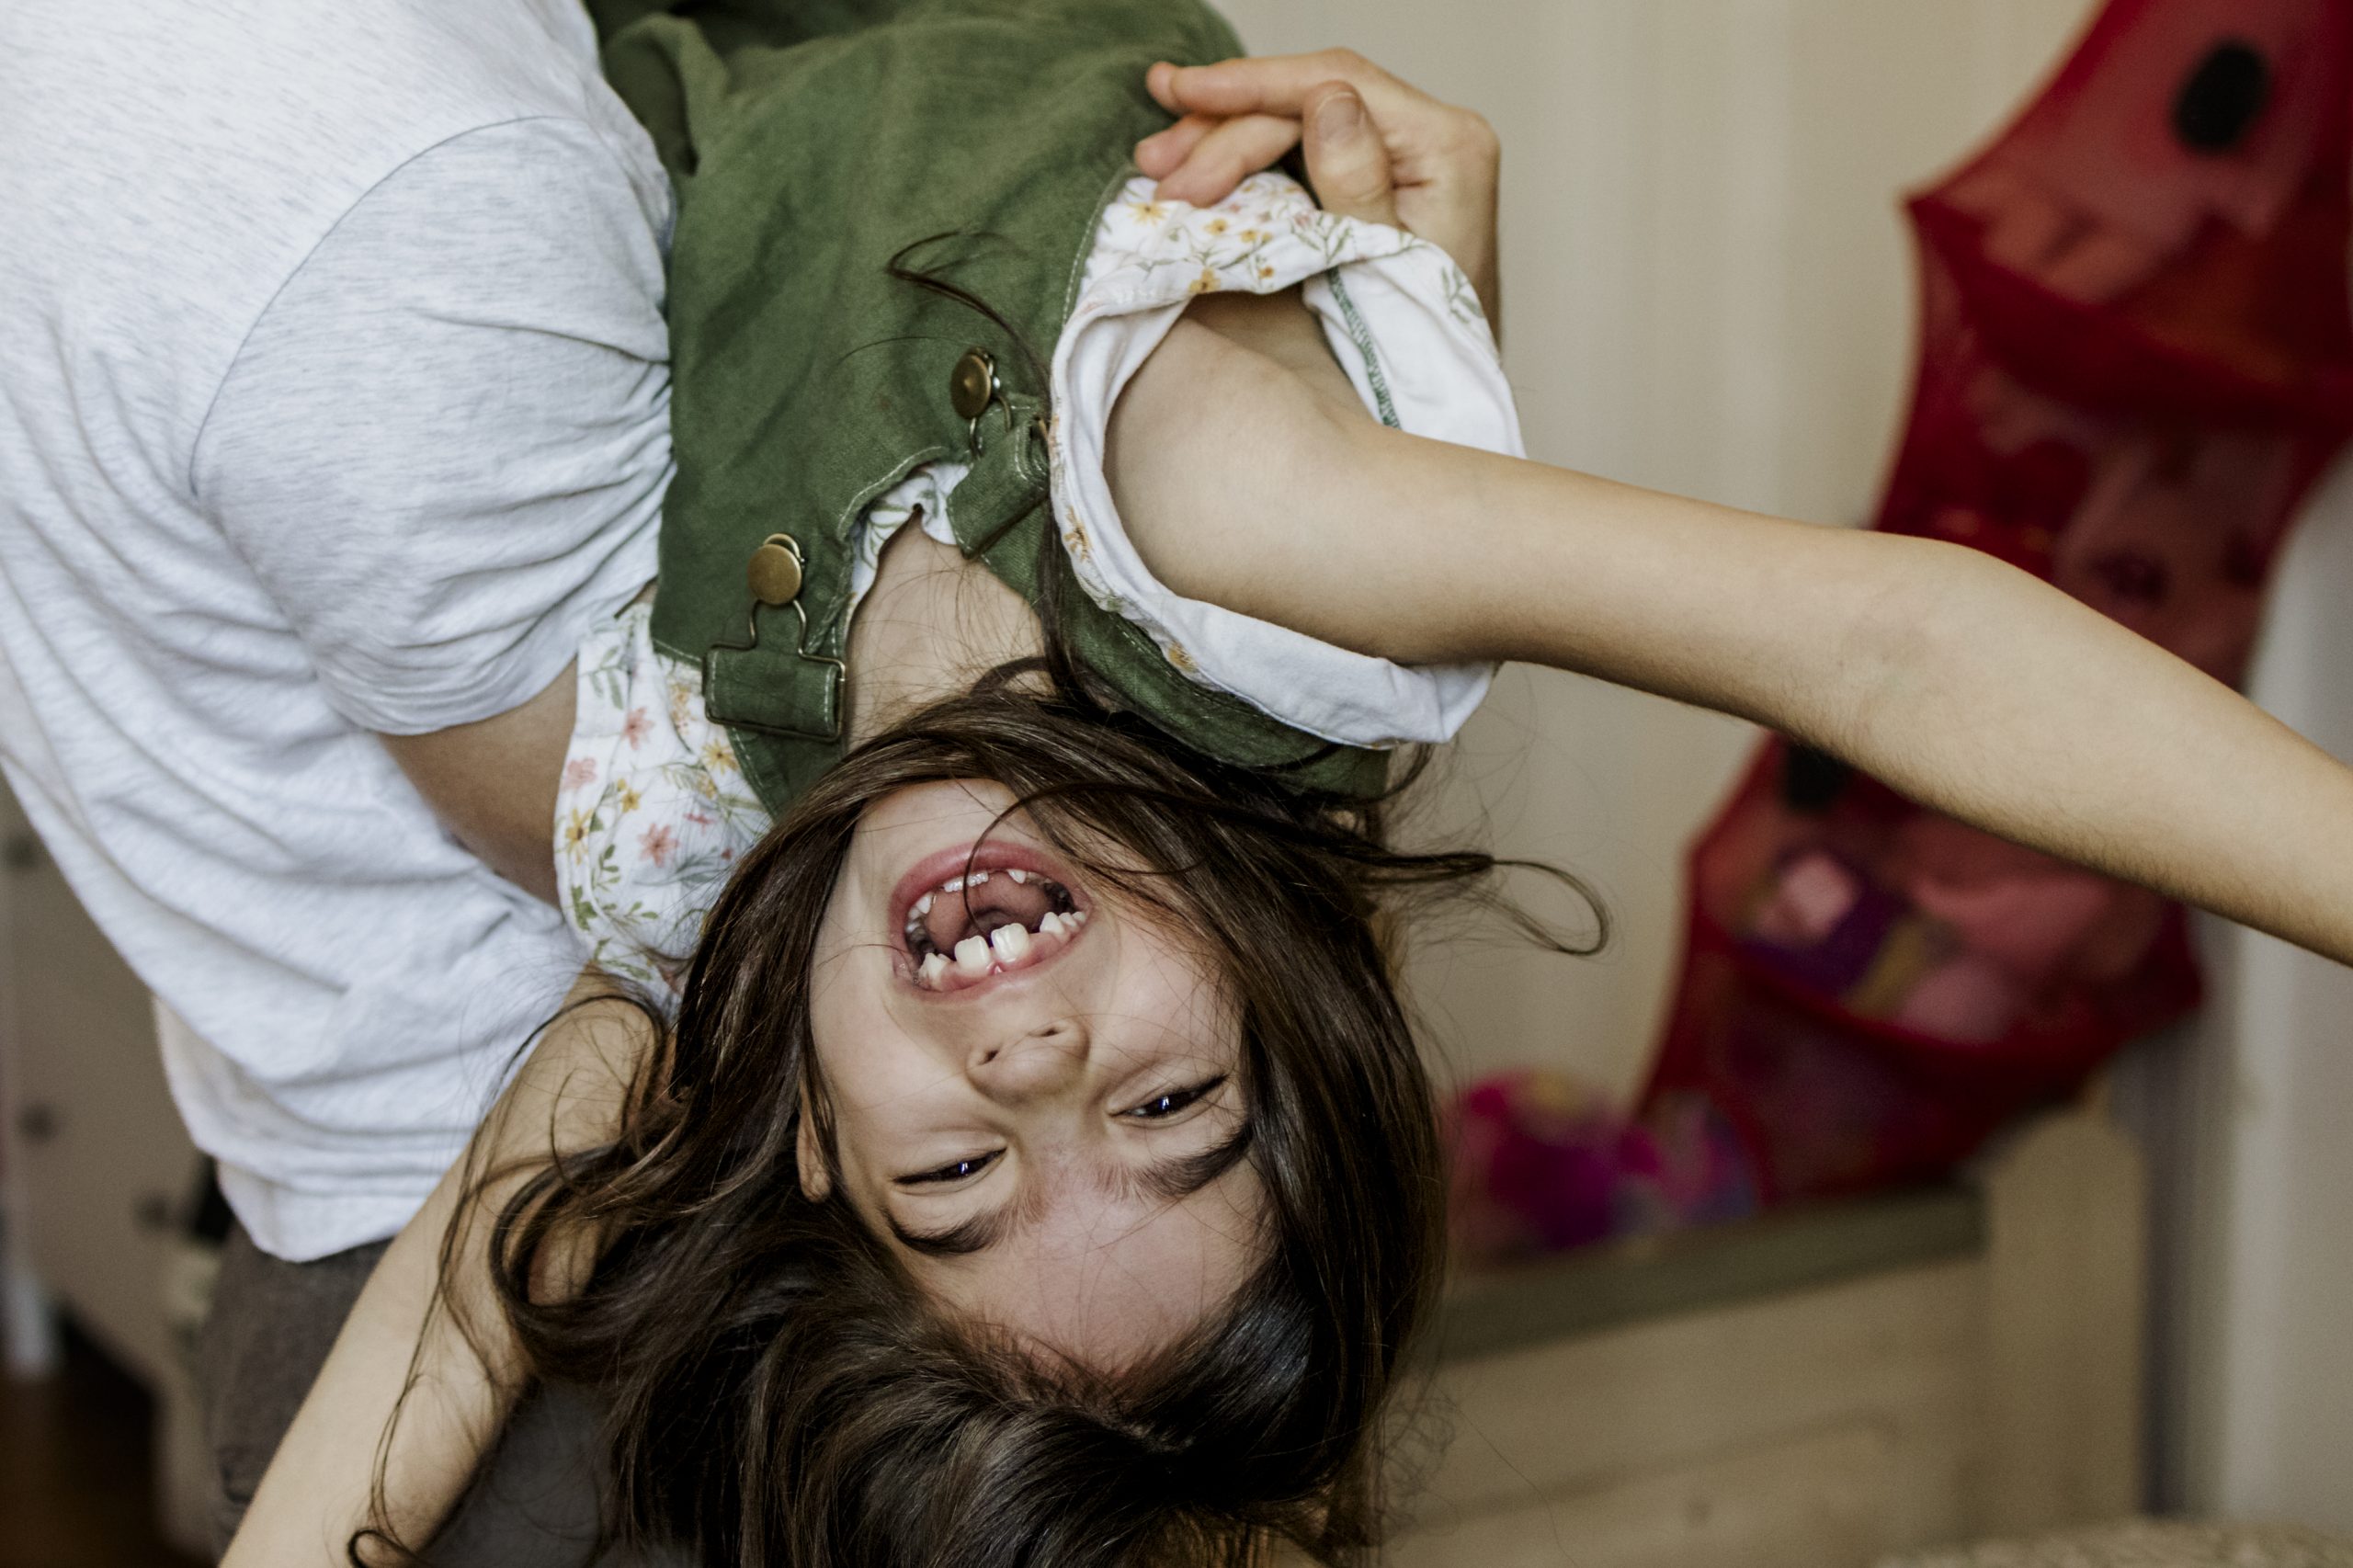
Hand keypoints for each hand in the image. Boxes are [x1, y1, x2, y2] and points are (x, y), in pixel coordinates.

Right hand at [1135, 50, 1502, 331]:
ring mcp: (1402, 153)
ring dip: (1221, 141)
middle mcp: (1429, 137)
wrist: (1441, 397)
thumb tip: (1328, 99)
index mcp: (1445, 147)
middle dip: (1224, 129)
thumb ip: (1358, 184)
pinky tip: (1194, 166)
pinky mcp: (1374, 175)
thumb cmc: (1419, 351)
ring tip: (1157, 166)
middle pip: (1309, 101)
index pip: (1338, 85)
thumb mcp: (1380, 272)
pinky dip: (1243, 160)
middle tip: (1156, 167)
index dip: (1253, 85)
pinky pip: (1299, 148)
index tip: (1182, 92)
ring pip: (1296, 120)